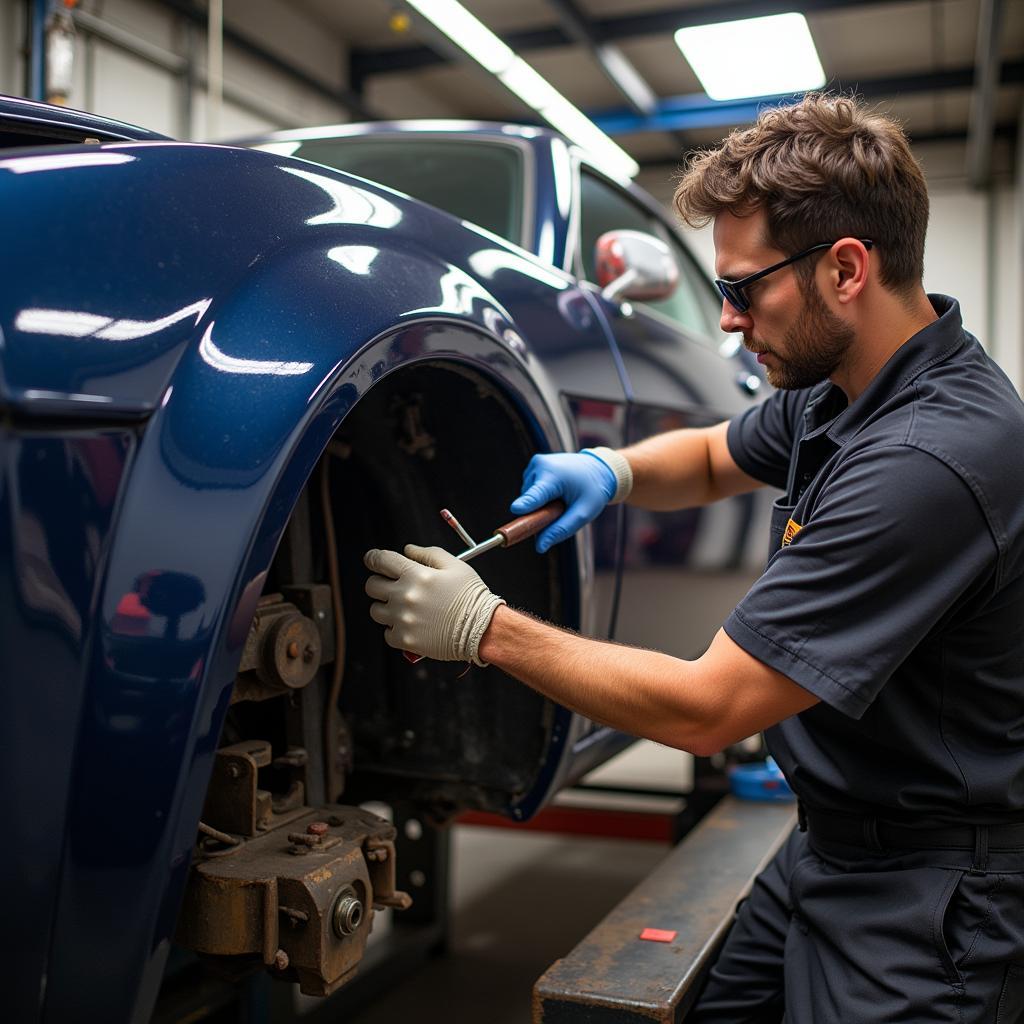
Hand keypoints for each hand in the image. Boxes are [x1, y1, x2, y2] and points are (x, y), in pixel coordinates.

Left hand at [364, 545, 504, 665]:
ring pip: (376, 610)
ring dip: (385, 607)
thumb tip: (408, 550)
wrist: (482, 629)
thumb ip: (428, 553)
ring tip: (403, 608)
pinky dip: (395, 629)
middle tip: (393, 586)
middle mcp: (404, 596)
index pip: (380, 560)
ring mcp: (403, 619)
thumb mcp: (455, 566)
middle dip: (380, 583)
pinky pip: (387, 633)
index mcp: (415, 575)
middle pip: (372, 586)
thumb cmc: (471, 596)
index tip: (373, 560)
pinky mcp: (405, 639)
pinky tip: (410, 624)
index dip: (373, 558)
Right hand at [511, 449, 629, 551]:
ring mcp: (536, 463)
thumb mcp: (583, 514)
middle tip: (559, 512)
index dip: (526, 505)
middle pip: (529, 500)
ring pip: (527, 496)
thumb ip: (561, 530)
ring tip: (560, 499)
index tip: (515, 510)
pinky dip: (540, 495)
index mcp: (555, 475)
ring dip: (540, 504)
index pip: (536, 494)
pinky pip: (530, 488)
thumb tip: (540, 546)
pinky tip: (556, 491)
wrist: (599, 468)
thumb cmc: (592, 491)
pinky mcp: (534, 464)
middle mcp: (541, 465)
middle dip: (539, 512)